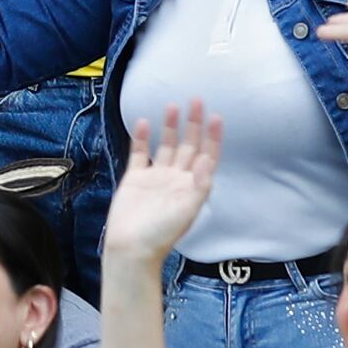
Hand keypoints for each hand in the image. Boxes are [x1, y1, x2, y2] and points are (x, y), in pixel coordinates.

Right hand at [96, 103, 222, 269]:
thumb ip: (198, 185)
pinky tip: (142, 122)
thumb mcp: (186, 211)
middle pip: (187, 145)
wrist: (131, 248)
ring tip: (172, 105)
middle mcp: (176, 179)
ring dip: (169, 126)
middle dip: (193, 124)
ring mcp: (155, 178)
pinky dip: (141, 137)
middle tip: (196, 100)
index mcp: (191, 187)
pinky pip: (139, 153)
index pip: (206, 156)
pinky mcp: (135, 179)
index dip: (212, 137)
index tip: (216, 116)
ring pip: (165, 145)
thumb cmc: (161, 234)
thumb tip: (207, 160)